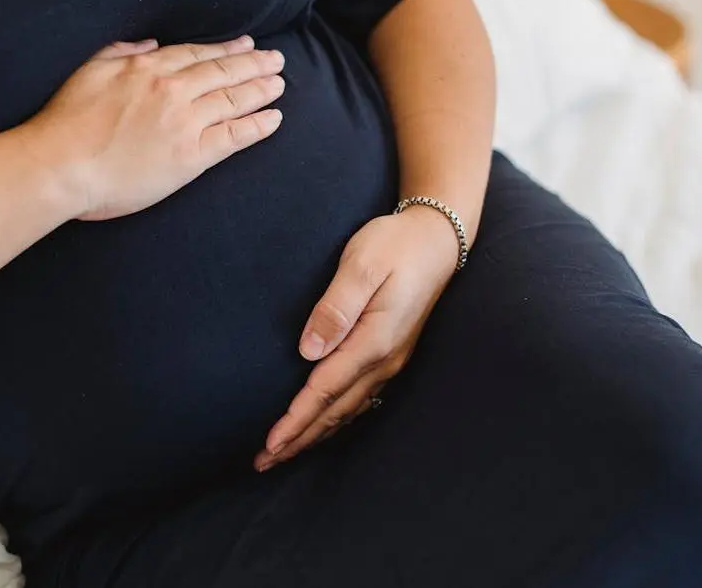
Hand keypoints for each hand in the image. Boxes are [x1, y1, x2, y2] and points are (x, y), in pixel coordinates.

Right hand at [20, 36, 285, 220]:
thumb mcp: (90, 71)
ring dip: (260, 90)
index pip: (197, 55)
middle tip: (275, 61)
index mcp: (147, 68)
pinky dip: (257, 126)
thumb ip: (121, 53)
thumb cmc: (66, 124)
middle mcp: (172, 90)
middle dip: (253, 64)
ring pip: (233, 100)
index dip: (225, 50)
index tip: (245, 45)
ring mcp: (185, 122)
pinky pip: (234, 136)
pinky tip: (274, 119)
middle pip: (222, 73)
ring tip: (279, 85)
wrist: (61, 166)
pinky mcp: (192, 156)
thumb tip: (149, 45)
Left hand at [255, 206, 461, 470]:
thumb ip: (335, 308)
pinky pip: (359, 400)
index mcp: (373, 342)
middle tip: (263, 462)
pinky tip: (322, 426)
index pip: (324, 391)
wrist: (437, 240)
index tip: (270, 444)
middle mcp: (384, 361)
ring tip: (285, 453)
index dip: (295, 420)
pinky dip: (335, 420)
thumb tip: (307, 351)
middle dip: (299, 439)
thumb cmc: (395, 245)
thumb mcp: (362, 266)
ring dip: (315, 434)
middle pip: (334, 412)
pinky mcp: (390, 355)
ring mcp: (390, 361)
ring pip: (347, 410)